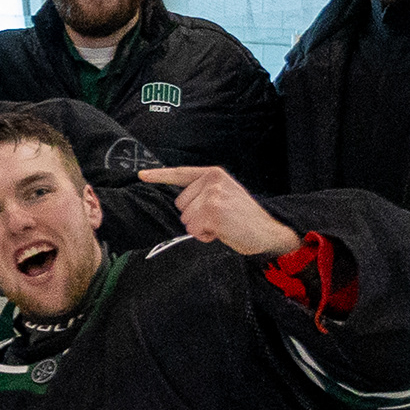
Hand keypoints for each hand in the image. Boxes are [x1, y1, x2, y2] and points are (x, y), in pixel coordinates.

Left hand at [137, 165, 293, 259]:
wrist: (268, 232)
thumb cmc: (244, 218)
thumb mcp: (225, 195)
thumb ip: (203, 192)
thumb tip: (180, 201)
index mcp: (214, 174)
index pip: (181, 173)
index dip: (159, 175)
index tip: (142, 175)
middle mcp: (212, 181)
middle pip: (180, 203)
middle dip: (195, 216)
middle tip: (219, 218)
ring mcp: (212, 196)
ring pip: (185, 219)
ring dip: (200, 227)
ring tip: (222, 225)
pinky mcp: (212, 213)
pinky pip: (193, 230)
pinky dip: (204, 236)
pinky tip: (222, 232)